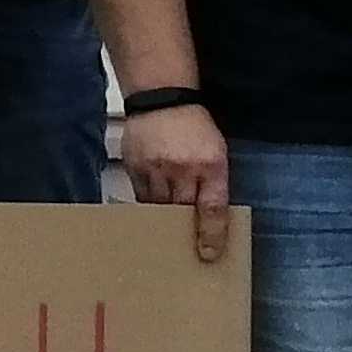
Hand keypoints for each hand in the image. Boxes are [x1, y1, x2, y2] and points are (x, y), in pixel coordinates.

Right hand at [120, 100, 231, 260]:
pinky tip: (151, 197)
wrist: (161, 98)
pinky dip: (147, 200)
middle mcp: (183, 169)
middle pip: (181, 211)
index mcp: (211, 166)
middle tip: (184, 245)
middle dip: (183, 228)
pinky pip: (140, 194)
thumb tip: (210, 215)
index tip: (209, 254)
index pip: (212, 209)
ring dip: (163, 216)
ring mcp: (156, 168)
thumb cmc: (194, 126)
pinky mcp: (135, 166)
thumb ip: (213, 182)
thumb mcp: (216, 152)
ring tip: (165, 224)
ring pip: (158, 205)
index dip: (211, 235)